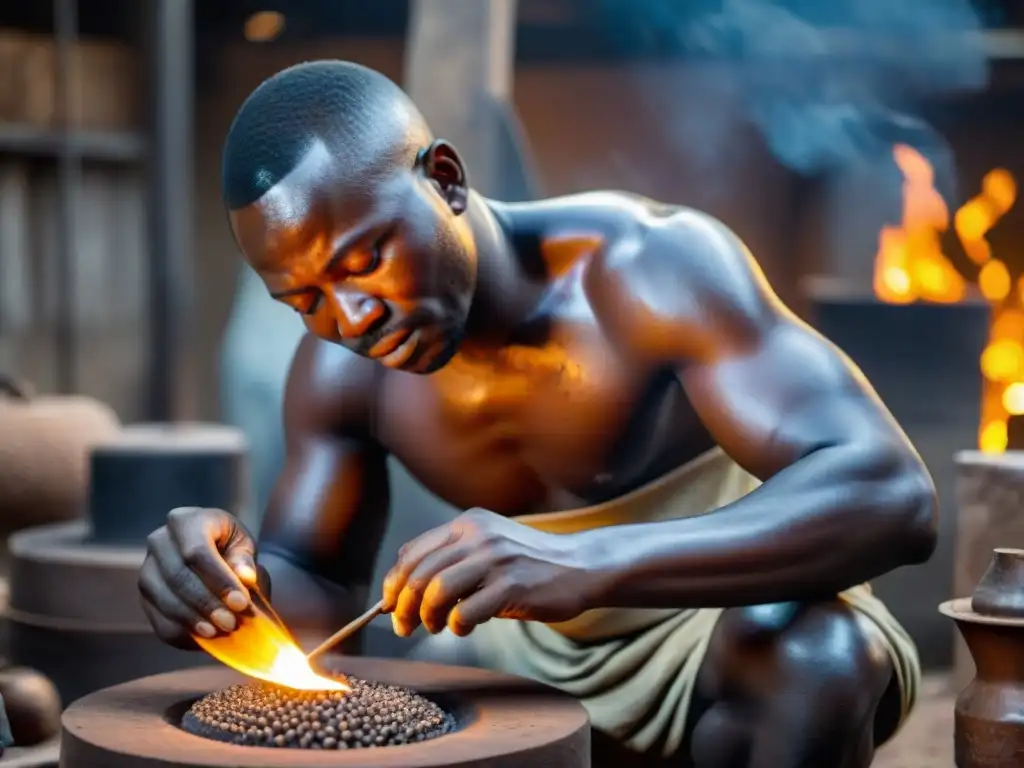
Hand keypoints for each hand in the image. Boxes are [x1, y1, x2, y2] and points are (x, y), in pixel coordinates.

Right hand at [138, 507, 261, 648]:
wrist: (210, 553)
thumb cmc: (228, 546)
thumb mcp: (243, 545)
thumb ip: (244, 560)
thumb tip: (244, 577)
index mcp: (186, 521)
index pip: (197, 551)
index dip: (218, 580)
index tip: (240, 602)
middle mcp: (159, 542)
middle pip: (178, 577)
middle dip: (206, 604)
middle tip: (231, 623)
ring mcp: (147, 569)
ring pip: (164, 600)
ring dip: (194, 621)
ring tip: (220, 632)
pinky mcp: (144, 597)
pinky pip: (158, 620)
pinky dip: (182, 633)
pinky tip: (204, 639)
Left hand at [382, 508, 591, 636]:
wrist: (580, 566)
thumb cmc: (530, 563)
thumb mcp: (488, 545)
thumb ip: (452, 558)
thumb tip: (404, 589)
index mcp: (468, 523)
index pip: (412, 552)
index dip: (394, 583)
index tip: (390, 605)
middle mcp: (478, 536)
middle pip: (419, 573)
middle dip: (403, 606)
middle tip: (403, 626)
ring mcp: (496, 560)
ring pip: (437, 592)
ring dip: (427, 617)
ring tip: (436, 627)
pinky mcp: (512, 586)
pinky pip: (466, 612)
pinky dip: (456, 626)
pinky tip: (465, 628)